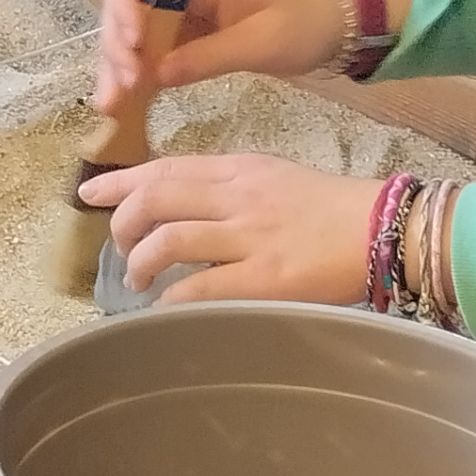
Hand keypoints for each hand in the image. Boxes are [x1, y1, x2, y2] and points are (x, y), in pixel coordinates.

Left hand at [80, 154, 380, 306]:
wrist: (386, 230)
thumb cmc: (331, 209)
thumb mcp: (274, 179)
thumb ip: (228, 188)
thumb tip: (181, 206)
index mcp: (239, 169)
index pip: (166, 168)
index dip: (121, 181)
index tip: (89, 193)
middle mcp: (237, 196)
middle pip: (155, 197)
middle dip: (122, 221)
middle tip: (117, 245)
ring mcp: (250, 236)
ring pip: (168, 239)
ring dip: (139, 262)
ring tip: (137, 280)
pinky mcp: (265, 277)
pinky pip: (201, 287)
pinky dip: (172, 298)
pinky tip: (166, 308)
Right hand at [93, 0, 349, 105]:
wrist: (332, 24)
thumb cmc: (303, 22)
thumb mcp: (262, 42)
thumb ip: (208, 57)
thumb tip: (157, 75)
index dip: (124, 5)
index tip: (129, 43)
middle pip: (127, 8)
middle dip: (117, 46)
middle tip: (124, 85)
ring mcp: (180, 15)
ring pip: (132, 35)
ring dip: (118, 67)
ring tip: (110, 105)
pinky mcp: (184, 39)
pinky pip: (150, 55)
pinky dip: (135, 78)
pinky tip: (122, 106)